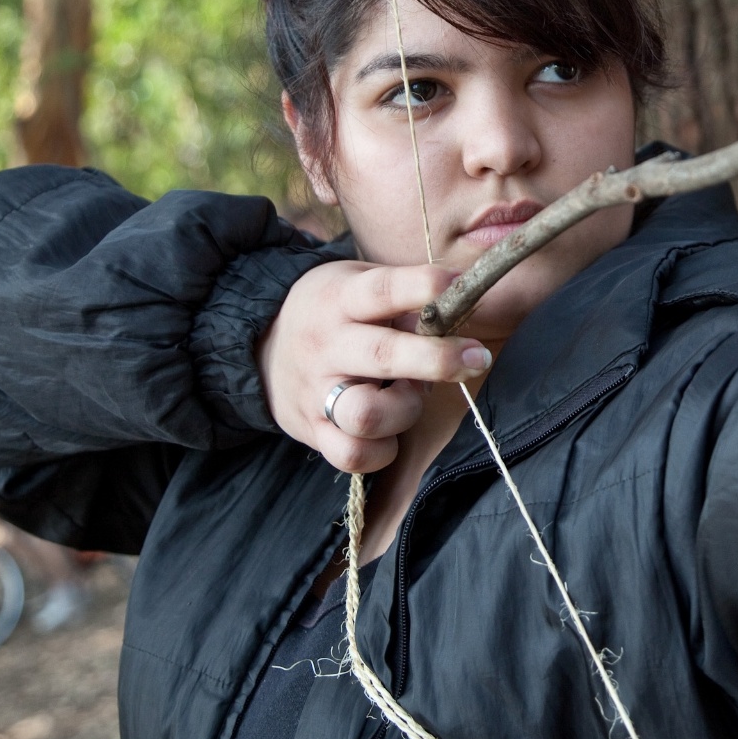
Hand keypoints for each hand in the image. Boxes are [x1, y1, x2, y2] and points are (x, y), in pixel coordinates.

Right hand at [257, 261, 491, 472]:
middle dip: (437, 359)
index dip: (421, 287)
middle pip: (383, 357)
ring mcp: (316, 392)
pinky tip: (392, 431)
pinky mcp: (312, 431)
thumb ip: (404, 295)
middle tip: (477, 357)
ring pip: (368, 415)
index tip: (457, 284)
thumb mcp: (357, 283)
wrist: (260, 348)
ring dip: (406, 408)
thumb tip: (463, 304)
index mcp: (340, 299)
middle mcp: (326, 345)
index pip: (382, 290)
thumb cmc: (334, 312)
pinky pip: (353, 455)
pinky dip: (383, 450)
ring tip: (412, 395)